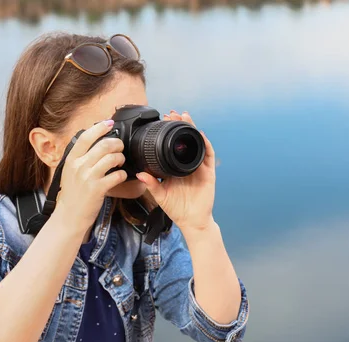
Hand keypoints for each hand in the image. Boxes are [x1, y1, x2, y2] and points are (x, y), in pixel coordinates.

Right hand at [55, 120, 126, 235]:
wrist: (69, 216)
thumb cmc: (73, 194)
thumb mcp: (70, 172)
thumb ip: (80, 158)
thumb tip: (95, 143)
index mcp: (71, 159)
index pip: (85, 137)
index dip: (99, 128)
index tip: (109, 124)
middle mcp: (79, 166)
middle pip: (103, 145)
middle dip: (117, 144)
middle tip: (120, 148)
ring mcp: (88, 177)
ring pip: (112, 158)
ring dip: (120, 158)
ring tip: (119, 163)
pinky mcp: (98, 189)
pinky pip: (117, 175)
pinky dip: (123, 174)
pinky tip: (120, 176)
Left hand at [136, 111, 215, 230]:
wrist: (192, 221)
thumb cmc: (177, 209)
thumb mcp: (160, 196)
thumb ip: (151, 184)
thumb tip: (140, 173)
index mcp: (175, 168)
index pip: (172, 145)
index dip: (169, 132)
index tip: (162, 121)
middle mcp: (187, 164)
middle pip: (185, 140)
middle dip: (180, 125)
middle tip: (172, 114)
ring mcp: (199, 167)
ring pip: (196, 143)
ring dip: (192, 129)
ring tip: (186, 117)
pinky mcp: (208, 173)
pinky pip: (208, 155)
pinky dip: (205, 144)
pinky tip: (200, 135)